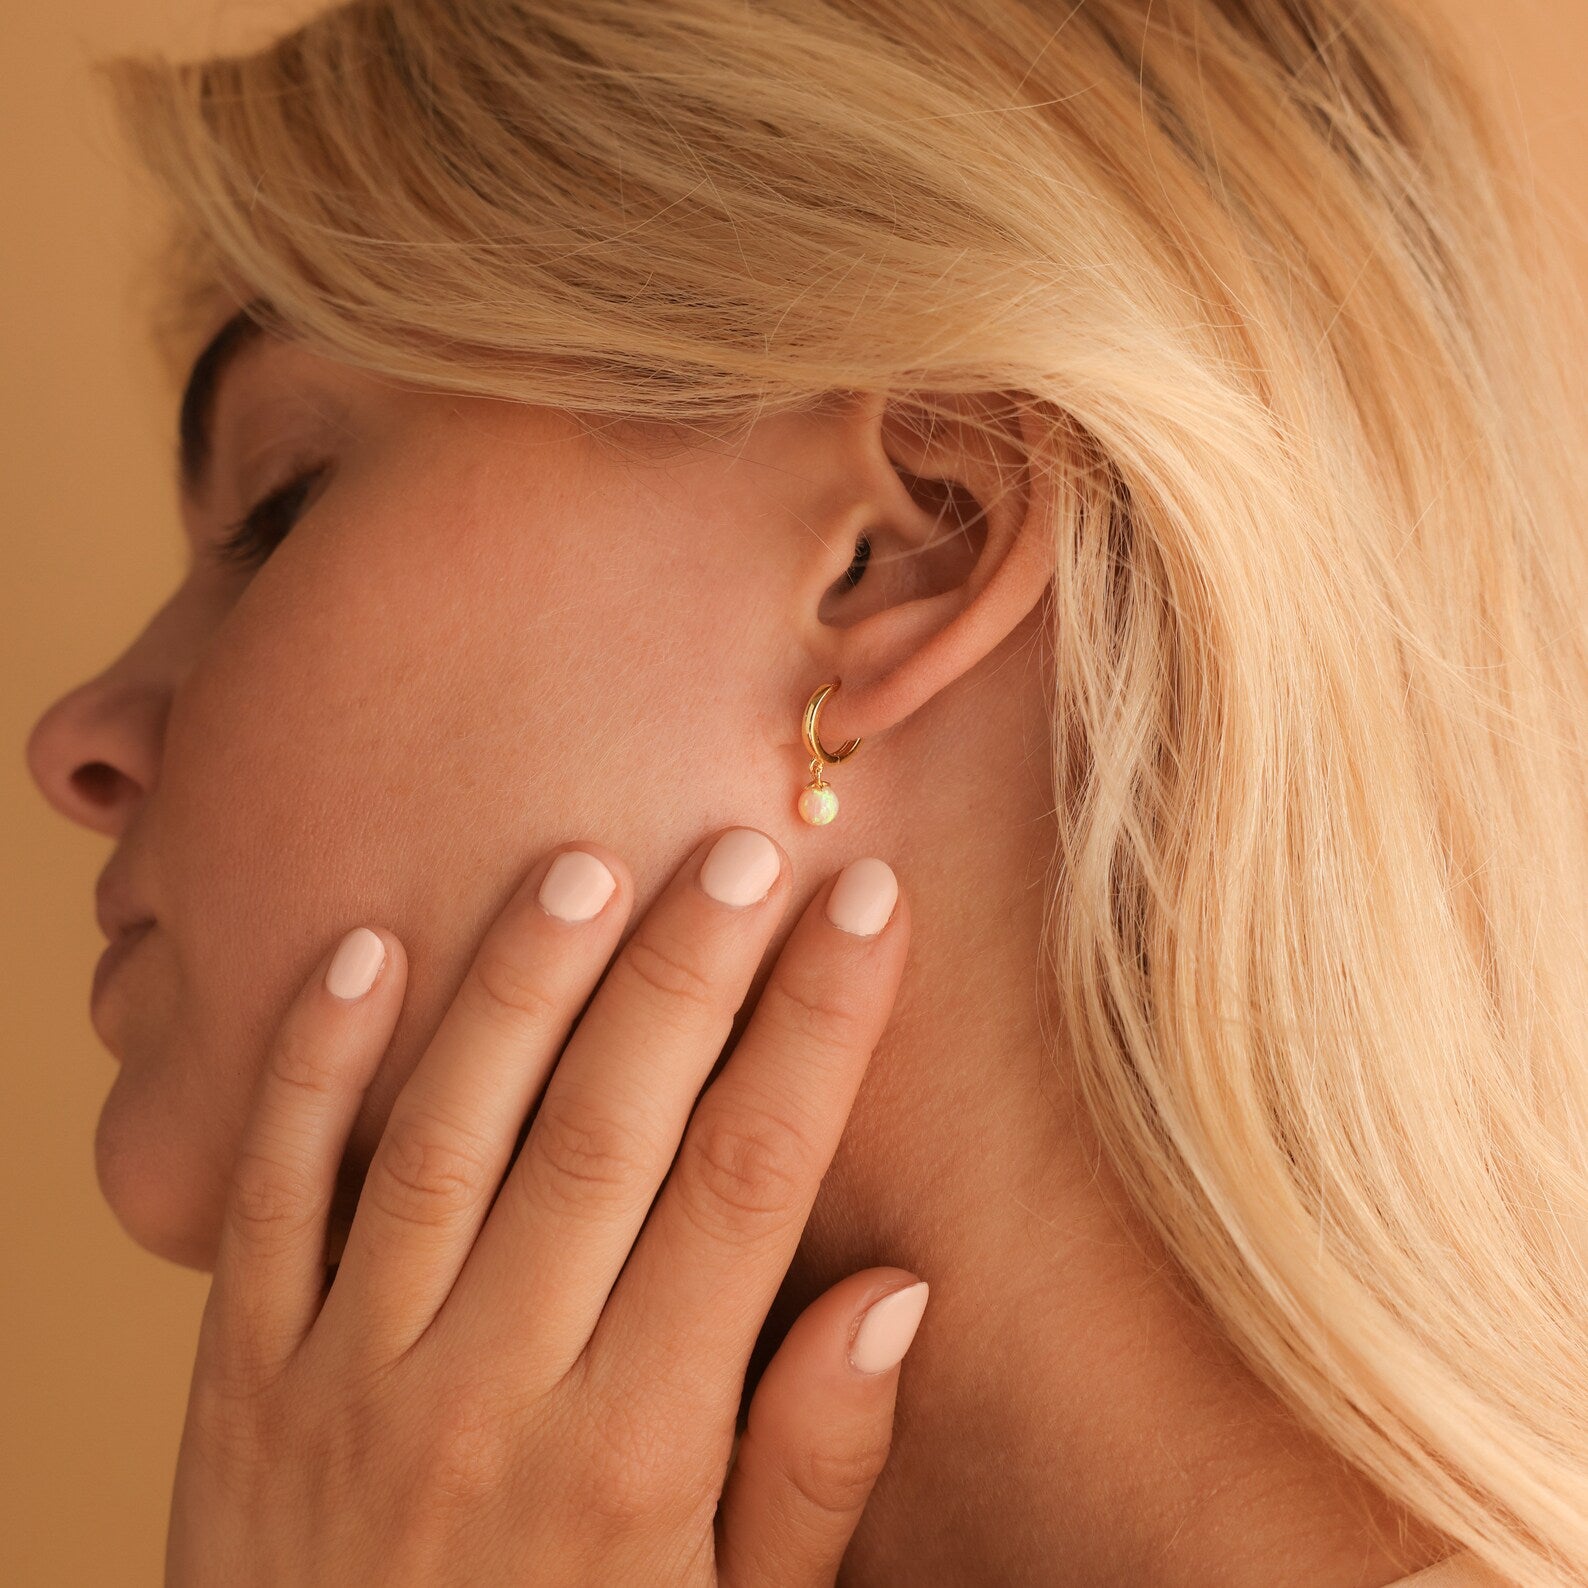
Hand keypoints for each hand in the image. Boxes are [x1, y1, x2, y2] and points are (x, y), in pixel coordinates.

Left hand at [165, 826, 923, 1585]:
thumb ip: (811, 1467)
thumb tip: (897, 1293)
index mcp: (633, 1456)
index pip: (748, 1185)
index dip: (818, 1031)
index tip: (868, 911)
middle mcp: (488, 1394)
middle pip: (606, 1133)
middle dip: (688, 974)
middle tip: (744, 847)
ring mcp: (346, 1381)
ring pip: (443, 1136)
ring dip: (517, 990)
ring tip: (583, 870)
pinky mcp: (241, 1381)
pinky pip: (266, 1199)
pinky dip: (305, 1070)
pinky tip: (361, 952)